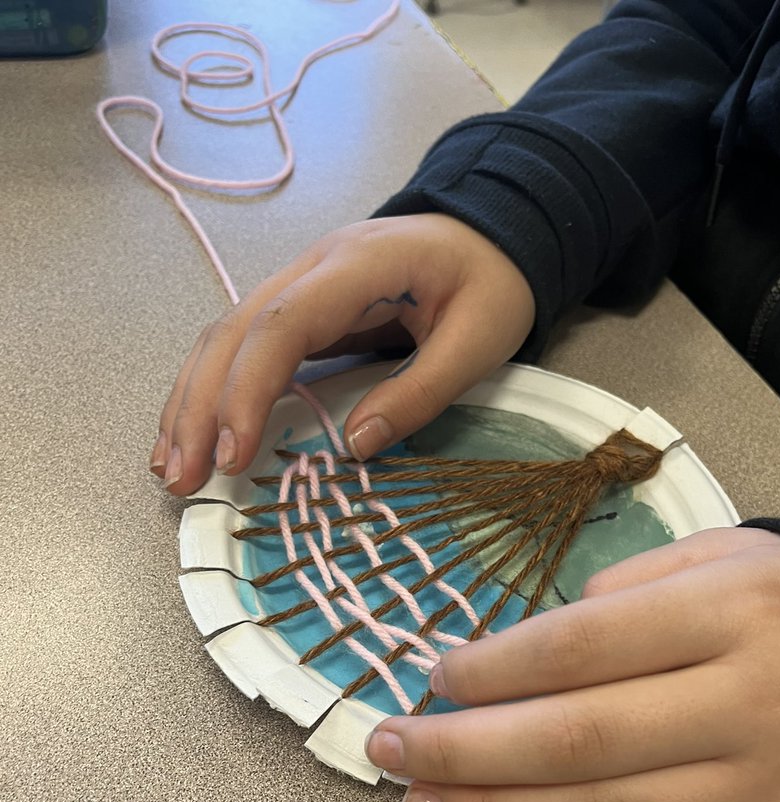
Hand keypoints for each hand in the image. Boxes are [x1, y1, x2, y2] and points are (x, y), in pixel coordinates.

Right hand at [152, 214, 535, 493]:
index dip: (248, 391)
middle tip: (182, 477)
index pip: (280, 326)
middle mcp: (312, 268)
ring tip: (171, 467)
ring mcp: (301, 284)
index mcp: (356, 266)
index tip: (232, 454)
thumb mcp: (479, 341)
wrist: (494, 232)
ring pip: (224, 338)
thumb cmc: (492, 282)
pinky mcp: (302, 309)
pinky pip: (244, 347)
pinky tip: (197, 433)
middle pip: (232, 332)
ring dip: (191, 402)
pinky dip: (213, 391)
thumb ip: (420, 393)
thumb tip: (353, 448)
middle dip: (198, 408)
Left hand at [365, 528, 779, 801]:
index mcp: (731, 614)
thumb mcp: (718, 556)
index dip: (493, 670)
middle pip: (578, 743)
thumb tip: (521, 652)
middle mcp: (751, 705)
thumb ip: (622, 589)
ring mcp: (764, 789)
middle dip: (464, 752)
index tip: (434, 679)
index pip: (581, 649)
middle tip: (387, 749)